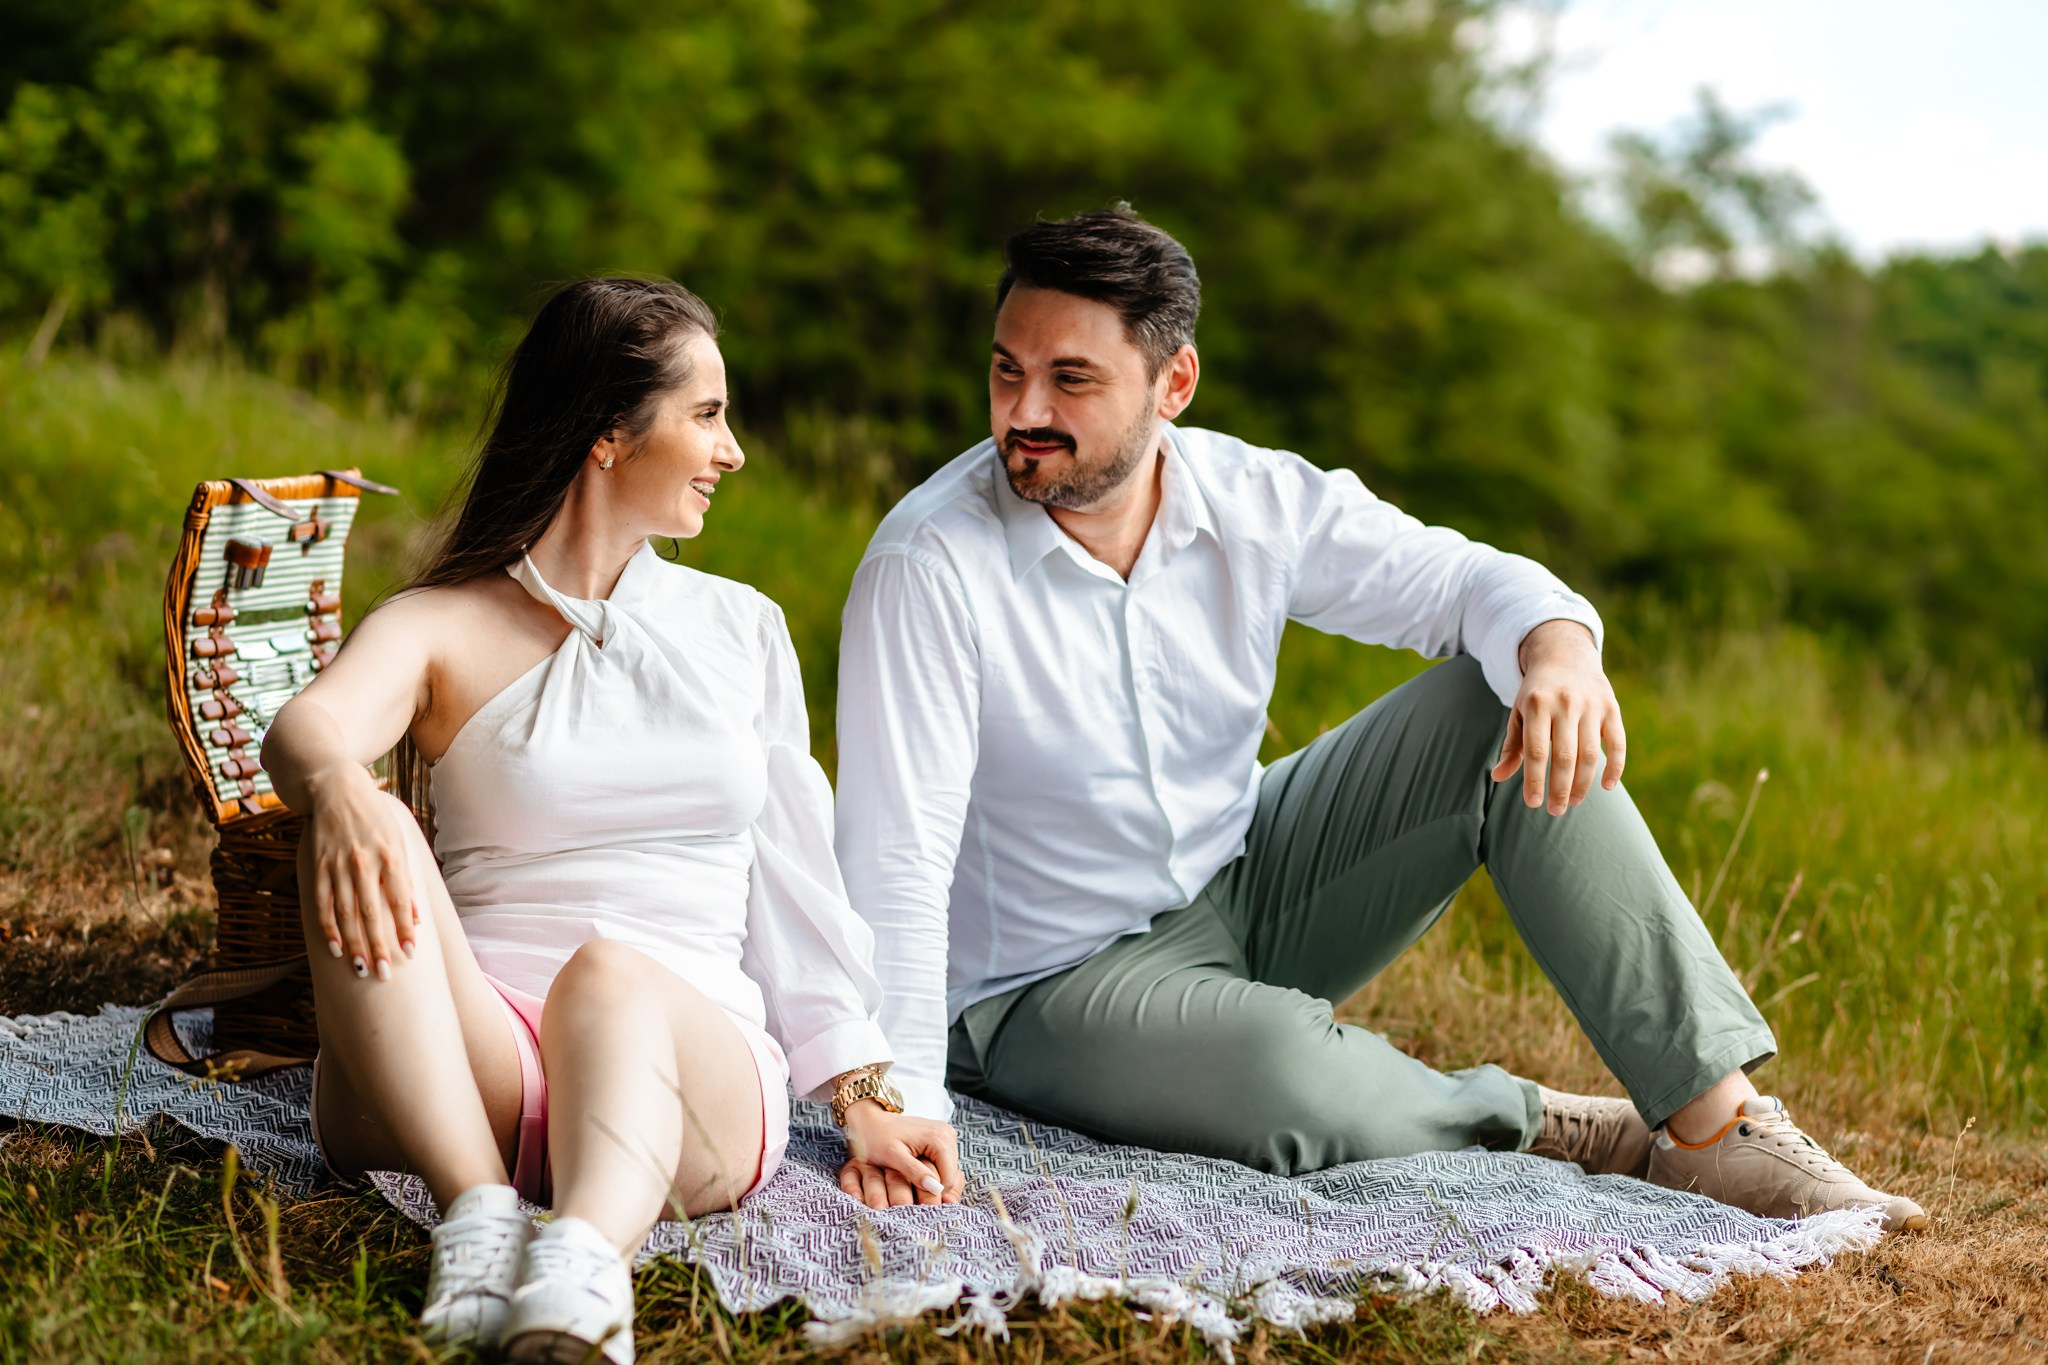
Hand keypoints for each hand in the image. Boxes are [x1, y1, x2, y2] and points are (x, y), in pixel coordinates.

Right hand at [304, 772, 421, 978]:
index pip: (400, 900)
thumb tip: (416, 918)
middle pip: (372, 912)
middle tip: (385, 974)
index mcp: (391, 856)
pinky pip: (323, 902)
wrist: (337, 789)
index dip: (405, 928)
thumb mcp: (398, 842)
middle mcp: (365, 862)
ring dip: (354, 943)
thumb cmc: (375, 820)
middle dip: (379, 945)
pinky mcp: (318, 865)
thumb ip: (406, 880)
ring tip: (361, 969)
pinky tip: (335, 949)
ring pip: (346, 912)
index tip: (411, 953)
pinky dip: (328, 927)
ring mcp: (339, 864)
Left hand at [836, 1103, 963, 1207]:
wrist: (870, 1120)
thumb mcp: (893, 1156)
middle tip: (912, 1196)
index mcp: (940, 1138)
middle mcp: (948, 1134)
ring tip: (912, 1186)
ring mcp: (946, 1136)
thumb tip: (936, 1189)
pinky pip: (942, 1165)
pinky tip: (917, 1177)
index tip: (915, 1203)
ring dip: (932, 1182)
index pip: (948, 1179)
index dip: (933, 1194)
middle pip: (950, 1176)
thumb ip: (915, 1172)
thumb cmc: (877, 1137)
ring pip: (947, 1172)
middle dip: (933, 1189)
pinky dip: (931, 1174)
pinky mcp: (941, 1140)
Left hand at [1489, 620, 1625, 815]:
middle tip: (1556, 810)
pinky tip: (1607, 786)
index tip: (1533, 804)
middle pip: (1565, 756)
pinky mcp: (1611, 707)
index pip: (1536, 751)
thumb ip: (1512, 746)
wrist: (1565, 655)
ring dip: (1583, 783)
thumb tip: (1497, 777)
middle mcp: (1565, 703)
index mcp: (1536, 704)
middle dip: (1560, 788)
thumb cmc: (1537, 693)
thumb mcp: (1519, 713)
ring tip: (1573, 801)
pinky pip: (1618, 742)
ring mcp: (1591, 704)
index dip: (1534, 780)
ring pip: (1591, 753)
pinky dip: (1615, 767)